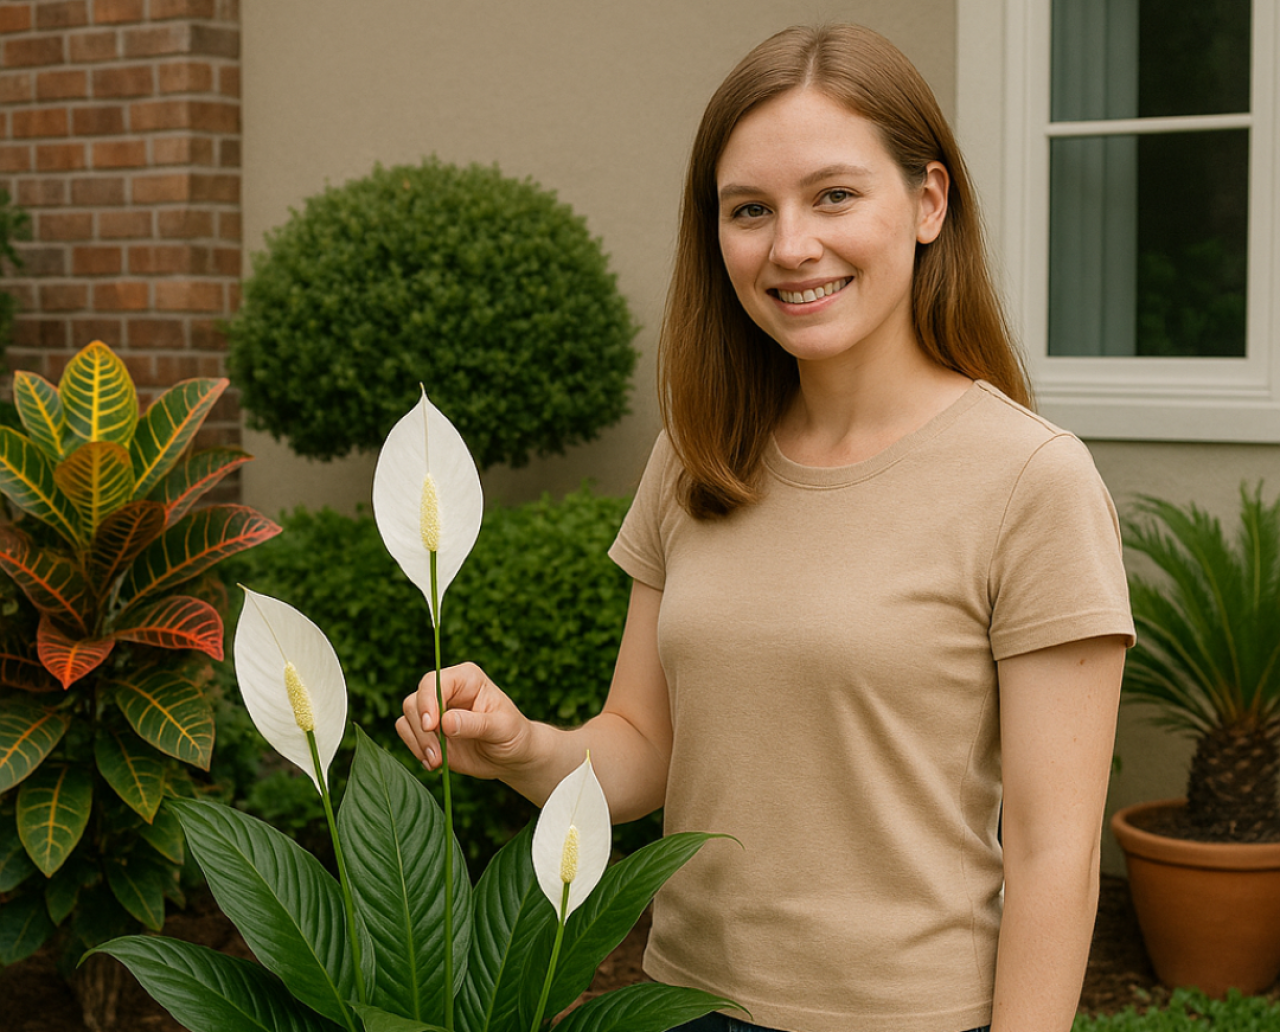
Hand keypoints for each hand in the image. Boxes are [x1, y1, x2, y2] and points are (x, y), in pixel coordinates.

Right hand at [396, 662, 535, 779]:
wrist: (511, 756)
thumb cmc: (513, 735)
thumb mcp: (501, 728)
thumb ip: (474, 724)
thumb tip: (445, 722)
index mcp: (466, 678)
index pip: (433, 682)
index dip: (427, 702)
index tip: (432, 727)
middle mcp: (446, 690)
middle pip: (415, 701)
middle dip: (423, 731)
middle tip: (438, 756)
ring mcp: (435, 710)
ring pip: (408, 718)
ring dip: (419, 743)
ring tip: (438, 761)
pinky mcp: (428, 730)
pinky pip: (407, 734)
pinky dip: (416, 750)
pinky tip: (434, 763)